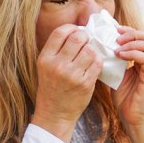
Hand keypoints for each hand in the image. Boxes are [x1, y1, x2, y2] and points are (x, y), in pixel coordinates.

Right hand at [32, 24, 102, 142]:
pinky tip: (93, 64)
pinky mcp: (85, 84)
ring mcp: (72, 75)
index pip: (60, 32)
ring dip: (92, 50)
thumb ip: (57, 49)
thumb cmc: (51, 87)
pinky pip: (97, 63)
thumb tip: (77, 30)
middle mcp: (57, 65)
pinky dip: (98, 61)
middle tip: (86, 43)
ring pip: (90, 50)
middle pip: (77, 38)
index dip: (71, 28)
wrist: (54, 113)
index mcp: (45, 58)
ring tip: (89, 55)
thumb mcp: (46, 66)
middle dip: (85, 37)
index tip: (76, 32)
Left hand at [113, 27, 143, 142]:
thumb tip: (101, 48)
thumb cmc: (125, 100)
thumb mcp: (118, 75)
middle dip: (132, 33)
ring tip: (117, 45)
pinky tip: (119, 55)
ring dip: (132, 42)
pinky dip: (133, 53)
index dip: (130, 32)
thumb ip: (116, 62)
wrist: (133, 119)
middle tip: (116, 35)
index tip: (115, 30)